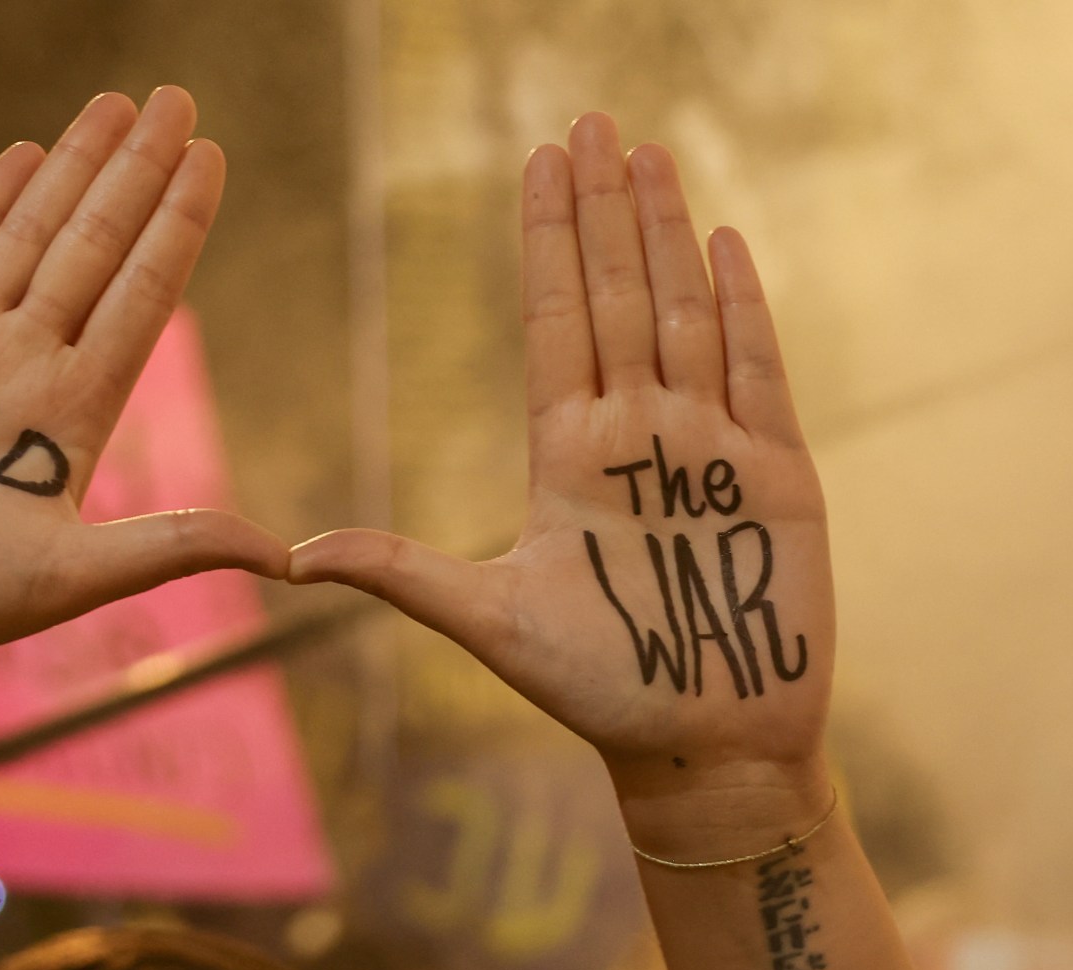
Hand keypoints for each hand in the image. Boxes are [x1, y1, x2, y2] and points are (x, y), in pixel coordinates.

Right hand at [0, 88, 285, 682]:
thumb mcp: (68, 578)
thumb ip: (171, 549)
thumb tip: (288, 562)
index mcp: (72, 415)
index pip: (142, 296)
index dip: (178, 225)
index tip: (213, 157)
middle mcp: (24, 369)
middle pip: (96, 248)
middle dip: (137, 172)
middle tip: (179, 98)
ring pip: (29, 237)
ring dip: (73, 170)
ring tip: (118, 106)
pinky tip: (24, 156)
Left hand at [290, 115, 832, 802]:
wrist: (700, 745)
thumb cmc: (595, 688)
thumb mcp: (488, 620)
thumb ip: (401, 573)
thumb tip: (294, 557)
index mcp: (567, 457)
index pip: (555, 323)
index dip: (549, 241)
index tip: (541, 161)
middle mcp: (636, 435)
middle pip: (617, 297)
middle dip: (604, 209)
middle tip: (591, 120)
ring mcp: (710, 447)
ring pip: (684, 313)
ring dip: (665, 232)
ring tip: (649, 153)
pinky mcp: (778, 475)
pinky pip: (759, 370)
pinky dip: (742, 305)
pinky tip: (721, 240)